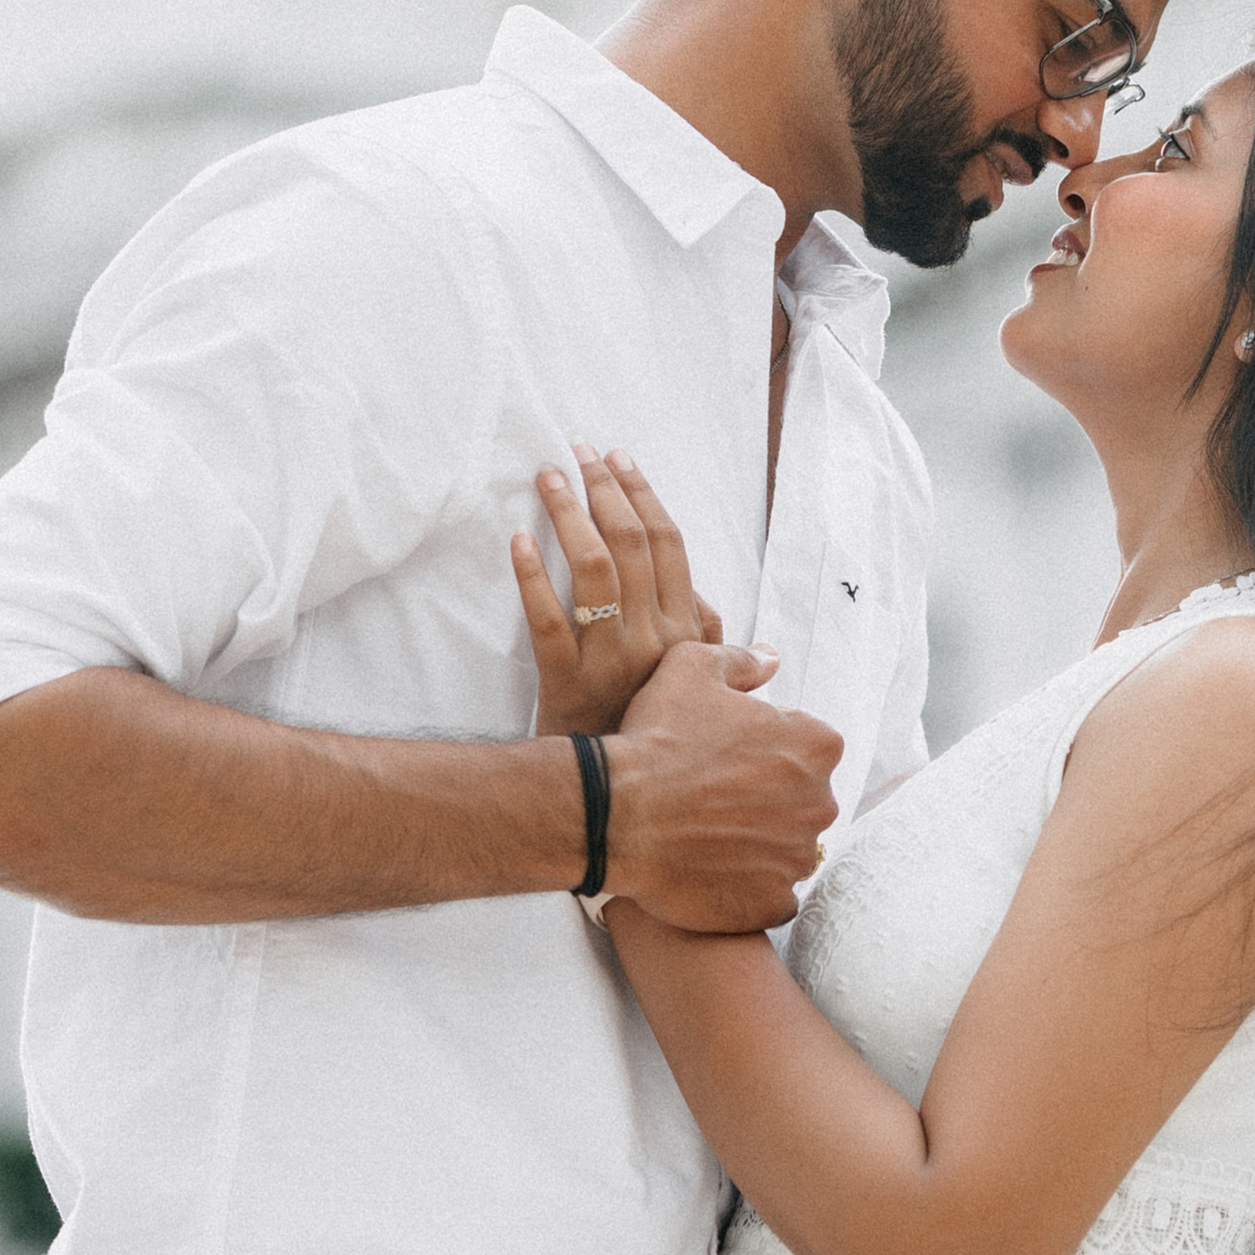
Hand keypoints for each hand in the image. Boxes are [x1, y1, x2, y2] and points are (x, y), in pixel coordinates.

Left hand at [511, 447, 725, 736]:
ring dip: (570, 515)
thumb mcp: (695, 691)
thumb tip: (737, 626)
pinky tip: (517, 540)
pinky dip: (531, 577)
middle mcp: (655, 639)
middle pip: (631, 545)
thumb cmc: (653, 732)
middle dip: (604, 489)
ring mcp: (611, 660)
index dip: (642, 494)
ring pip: (592, 571)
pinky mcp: (566, 683)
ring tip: (548, 478)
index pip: (668, 544)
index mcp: (686, 632)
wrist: (618, 803)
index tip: (618, 458)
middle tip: (579, 451)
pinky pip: (548, 621)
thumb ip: (715, 649)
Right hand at [599, 641, 844, 932]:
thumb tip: (773, 658)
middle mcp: (820, 803)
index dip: (768, 748)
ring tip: (708, 835)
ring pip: (788, 849)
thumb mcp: (693, 668)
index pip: (809, 746)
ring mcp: (798, 859)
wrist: (617, 813)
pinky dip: (749, 888)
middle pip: (803, 799)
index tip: (730, 755)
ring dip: (760, 844)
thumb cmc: (657, 736)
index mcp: (816, 744)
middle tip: (715, 796)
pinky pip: (772, 897)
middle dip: (770, 798)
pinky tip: (711, 870)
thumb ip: (743, 661)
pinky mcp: (773, 904)